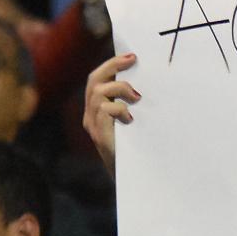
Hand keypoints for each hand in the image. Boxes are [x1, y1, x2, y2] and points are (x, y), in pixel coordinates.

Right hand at [82, 53, 139, 175]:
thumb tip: (146, 86)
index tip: (131, 56)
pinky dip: (121, 109)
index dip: (111, 65)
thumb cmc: (135, 150)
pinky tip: (131, 119)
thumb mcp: (133, 123)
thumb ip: (132, 106)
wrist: (131, 179)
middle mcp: (90, 116)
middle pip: (94, 80)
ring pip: (98, 92)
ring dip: (121, 89)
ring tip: (137, 98)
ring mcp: (92, 125)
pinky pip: (106, 110)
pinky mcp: (98, 135)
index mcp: (95, 111)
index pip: (97, 80)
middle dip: (112, 66)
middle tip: (133, 60)